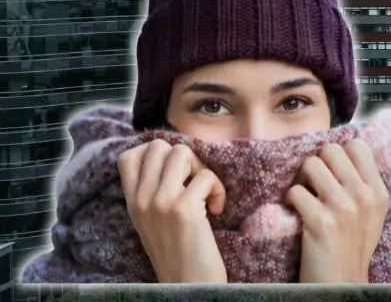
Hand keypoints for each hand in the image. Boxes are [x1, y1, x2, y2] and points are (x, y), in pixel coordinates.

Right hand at [117, 139, 227, 283]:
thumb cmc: (178, 253)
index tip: (176, 173)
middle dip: (184, 158)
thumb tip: (172, 158)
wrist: (187, 286)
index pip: (128, 156)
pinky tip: (215, 211)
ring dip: (201, 169)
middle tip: (194, 183)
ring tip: (204, 194)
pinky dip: (218, 190)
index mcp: (132, 203)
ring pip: (182, 152)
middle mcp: (141, 200)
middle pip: (159, 146)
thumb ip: (153, 193)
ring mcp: (160, 202)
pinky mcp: (183, 209)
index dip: (156, 153)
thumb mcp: (152, 221)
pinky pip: (206, 176)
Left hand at [287, 140, 389, 283]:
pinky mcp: (319, 222)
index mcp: (378, 191)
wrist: (342, 283)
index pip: (358, 145)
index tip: (333, 169)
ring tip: (305, 195)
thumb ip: (365, 185)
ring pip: (310, 165)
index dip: (340, 153)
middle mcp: (363, 196)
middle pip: (331, 150)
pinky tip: (297, 212)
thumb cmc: (354, 247)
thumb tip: (345, 154)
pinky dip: (290, 200)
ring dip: (302, 179)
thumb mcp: (373, 214)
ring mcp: (342, 208)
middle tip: (315, 182)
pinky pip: (295, 192)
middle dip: (318, 163)